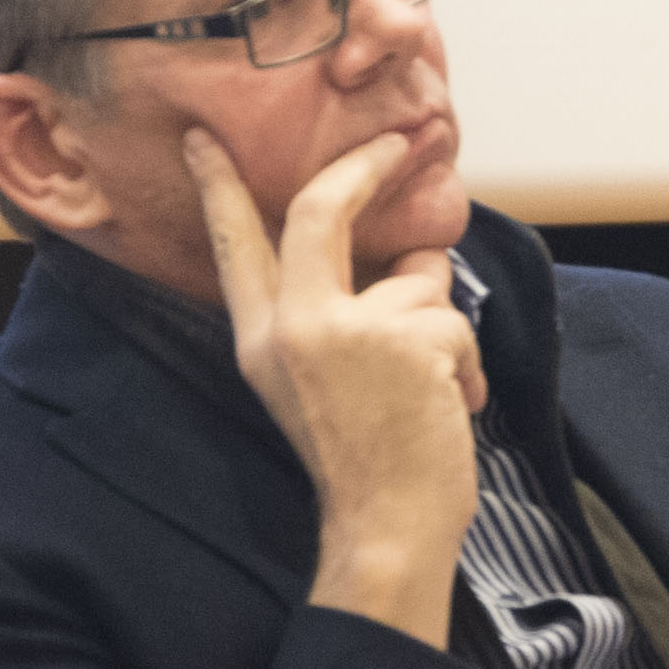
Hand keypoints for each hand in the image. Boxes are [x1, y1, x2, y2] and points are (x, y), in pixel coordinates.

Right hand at [191, 127, 486, 647]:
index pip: (235, 245)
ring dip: (440, 325)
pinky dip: (465, 364)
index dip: (221, 187)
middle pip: (320, 210)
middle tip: (401, 141)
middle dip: (366, 168)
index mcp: (262, 339)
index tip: (204, 139)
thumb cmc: (365, 458)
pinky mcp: (403, 342)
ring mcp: (346, 330)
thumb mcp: (323, 379)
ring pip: (418, 279)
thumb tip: (412, 253)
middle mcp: (293, 327)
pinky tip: (450, 407)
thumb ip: (347, 311)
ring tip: (430, 387)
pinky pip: (455, 321)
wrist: (387, 528)